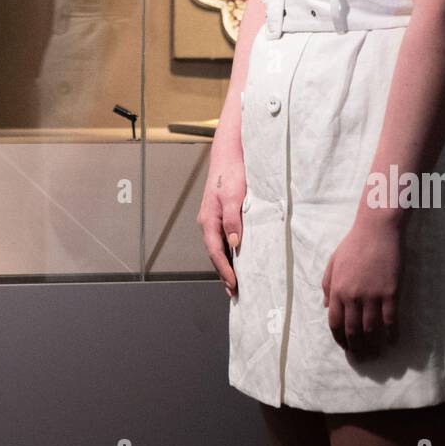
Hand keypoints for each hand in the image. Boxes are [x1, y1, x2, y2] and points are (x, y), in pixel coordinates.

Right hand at [197, 161, 245, 296]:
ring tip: (236, 281)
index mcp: (208, 220)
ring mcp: (213, 218)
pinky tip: (237, 257)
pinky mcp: (220, 214)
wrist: (228, 154)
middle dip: (224, 273)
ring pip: (218, 247)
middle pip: (215, 253)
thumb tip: (234, 244)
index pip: (216, 252)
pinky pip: (223, 238)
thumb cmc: (231, 172)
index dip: (225, 270)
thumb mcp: (233, 196)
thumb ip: (233, 220)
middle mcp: (207, 221)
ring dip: (226, 264)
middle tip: (235, 292)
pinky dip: (229, 251)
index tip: (234, 285)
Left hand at [321, 216, 402, 356]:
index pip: (335, 322)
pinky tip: (392, 341)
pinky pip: (390, 320)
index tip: (345, 347)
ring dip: (373, 344)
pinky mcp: (390, 292)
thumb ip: (327, 285)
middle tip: (361, 357)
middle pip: (353, 330)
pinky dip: (391, 334)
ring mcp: (372, 295)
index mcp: (337, 289)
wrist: (377, 230)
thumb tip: (327, 306)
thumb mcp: (333, 262)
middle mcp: (353, 296)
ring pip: (371, 329)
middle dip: (356, 347)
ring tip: (376, 353)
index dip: (339, 338)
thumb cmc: (354, 244)